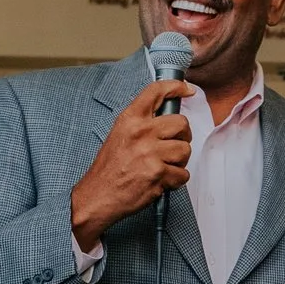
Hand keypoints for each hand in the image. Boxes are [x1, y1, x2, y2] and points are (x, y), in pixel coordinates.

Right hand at [70, 81, 191, 249]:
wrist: (97, 195)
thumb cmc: (109, 168)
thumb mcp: (120, 134)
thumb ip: (142, 122)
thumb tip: (168, 116)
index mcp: (130, 119)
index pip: (156, 91)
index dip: (176, 87)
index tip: (187, 90)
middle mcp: (141, 132)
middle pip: (181, 123)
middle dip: (183, 136)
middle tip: (172, 146)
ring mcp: (150, 153)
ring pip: (185, 150)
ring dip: (179, 162)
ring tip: (163, 166)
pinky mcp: (158, 173)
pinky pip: (182, 174)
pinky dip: (175, 181)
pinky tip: (160, 181)